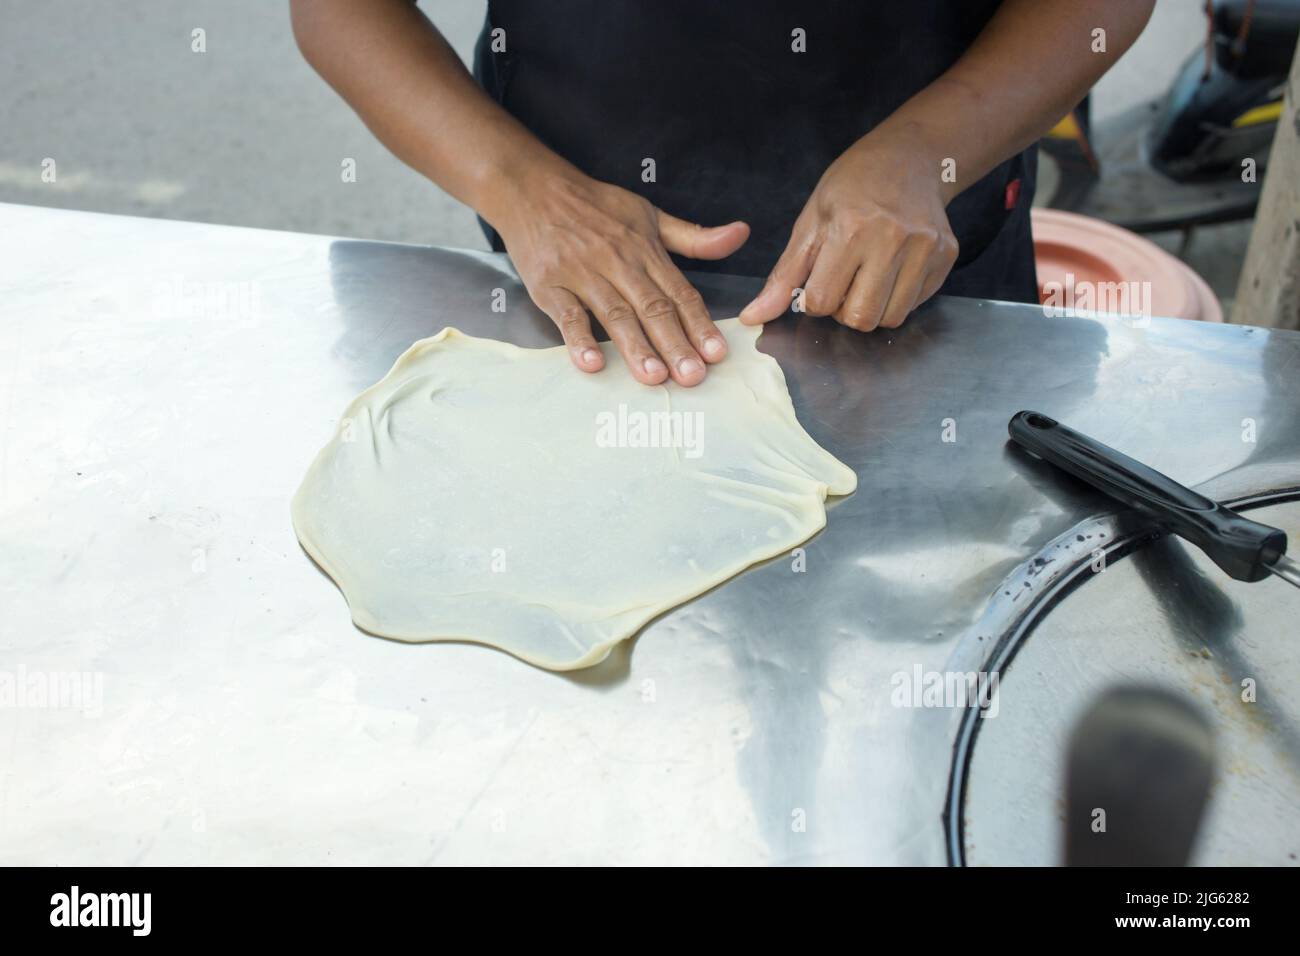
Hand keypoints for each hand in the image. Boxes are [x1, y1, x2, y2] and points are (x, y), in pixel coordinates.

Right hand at [492, 170, 749, 385]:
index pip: (679, 293)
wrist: (532, 187)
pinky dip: (578, 339)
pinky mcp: (549, 285)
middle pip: (652, 308)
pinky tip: (591, 364)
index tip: (716, 353)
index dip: (699, 324)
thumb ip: (694, 237)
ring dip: (635, 347)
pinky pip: (567, 315)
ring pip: (615, 315)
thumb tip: (740, 235)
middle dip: (675, 344)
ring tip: (654, 377)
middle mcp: (618, 263)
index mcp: (645, 251)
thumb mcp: (649, 214)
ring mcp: (582, 274)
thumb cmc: (595, 206)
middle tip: (692, 376)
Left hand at [739, 129, 957, 331]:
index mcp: (850, 229)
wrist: (909, 158)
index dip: (814, 300)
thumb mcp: (810, 224)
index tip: (819, 280)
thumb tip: (754, 317)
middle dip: (844, 311)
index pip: (821, 302)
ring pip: (890, 319)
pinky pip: (914, 305)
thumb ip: (784, 276)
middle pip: (860, 319)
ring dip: (872, 307)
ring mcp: (925, 249)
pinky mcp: (946, 256)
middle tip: (845, 281)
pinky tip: (892, 269)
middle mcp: (893, 240)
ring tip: (868, 276)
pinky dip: (897, 298)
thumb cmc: (852, 188)